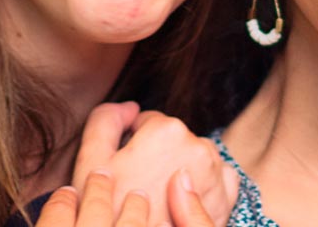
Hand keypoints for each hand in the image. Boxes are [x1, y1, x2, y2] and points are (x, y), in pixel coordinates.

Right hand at [69, 103, 237, 226]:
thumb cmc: (112, 209)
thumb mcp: (91, 162)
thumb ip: (105, 122)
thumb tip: (130, 107)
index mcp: (167, 131)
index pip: (146, 122)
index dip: (130, 145)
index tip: (125, 168)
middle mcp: (198, 145)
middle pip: (170, 138)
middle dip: (156, 155)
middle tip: (139, 185)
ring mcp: (216, 171)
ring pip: (192, 155)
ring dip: (179, 167)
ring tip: (158, 196)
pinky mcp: (226, 195)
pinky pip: (216, 176)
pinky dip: (203, 183)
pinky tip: (183, 200)